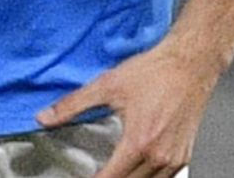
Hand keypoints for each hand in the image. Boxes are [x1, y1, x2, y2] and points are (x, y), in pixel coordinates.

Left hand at [35, 39, 218, 177]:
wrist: (189, 65)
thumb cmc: (154, 73)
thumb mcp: (106, 86)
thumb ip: (72, 105)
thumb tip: (44, 117)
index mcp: (139, 143)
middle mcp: (160, 156)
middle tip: (95, 174)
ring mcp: (176, 158)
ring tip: (112, 172)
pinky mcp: (185, 155)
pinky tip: (135, 170)